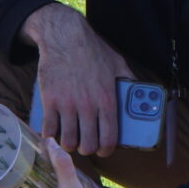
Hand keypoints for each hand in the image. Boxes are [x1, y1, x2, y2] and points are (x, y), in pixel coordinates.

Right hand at [22, 3, 131, 156]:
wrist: (64, 37)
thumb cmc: (92, 51)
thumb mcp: (118, 65)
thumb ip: (129, 83)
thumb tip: (140, 96)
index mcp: (108, 100)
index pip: (109, 139)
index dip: (106, 150)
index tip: (103, 150)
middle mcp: (88, 106)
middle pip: (87, 145)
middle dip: (86, 149)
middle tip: (84, 144)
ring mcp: (67, 105)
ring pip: (67, 141)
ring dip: (68, 144)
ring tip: (69, 139)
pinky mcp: (50, 101)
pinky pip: (48, 129)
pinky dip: (49, 135)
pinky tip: (51, 133)